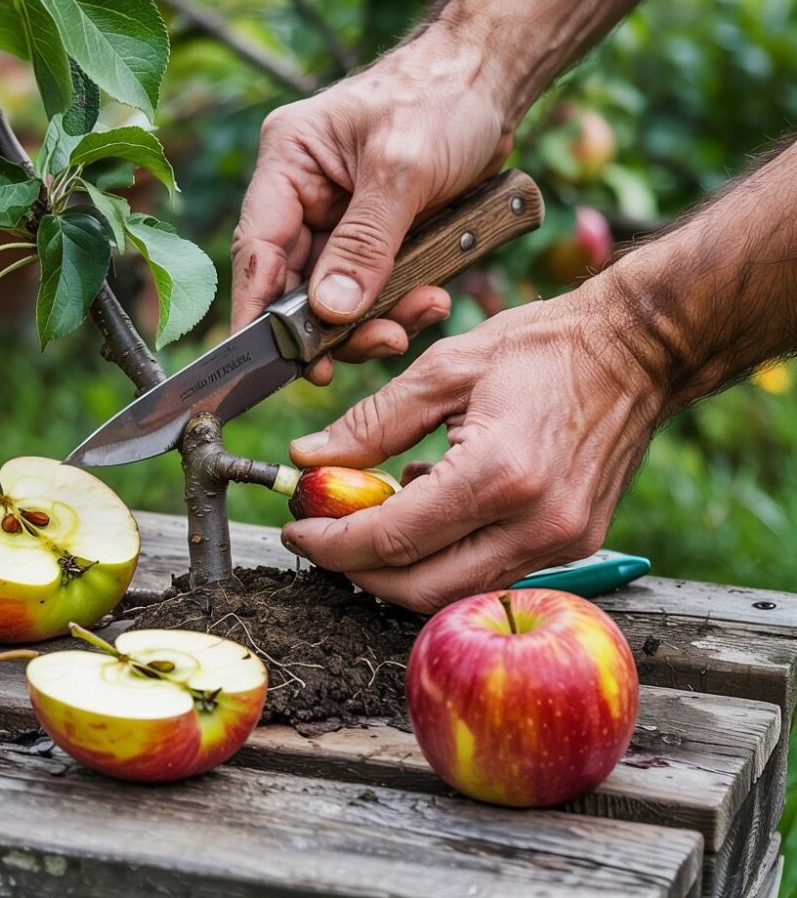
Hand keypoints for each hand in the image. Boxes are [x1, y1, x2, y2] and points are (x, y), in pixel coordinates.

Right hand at [231, 25, 511, 383]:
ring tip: (423, 313)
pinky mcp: (376, 237)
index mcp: (289, 162)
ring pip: (338, 296)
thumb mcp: (402, 169)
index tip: (270, 360)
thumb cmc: (444, 96)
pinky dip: (400, 304)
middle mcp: (304, 194)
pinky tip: (433, 299)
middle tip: (378, 344)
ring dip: (376, 318)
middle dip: (334, 324)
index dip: (259, 309)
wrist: (495, 80)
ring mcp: (339, 219)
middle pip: (296, 284)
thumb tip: (330, 312)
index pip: (257, 248)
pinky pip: (375, 289)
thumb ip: (365, 243)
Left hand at [280, 283, 665, 611]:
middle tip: (323, 535)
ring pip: (455, 589)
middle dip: (357, 569)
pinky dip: (444, 556)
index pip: (394, 537)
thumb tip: (311, 457)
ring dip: (399, 567)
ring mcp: (562, 542)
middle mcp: (536, 523)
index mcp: (500, 472)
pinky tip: (425, 510)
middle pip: (421, 586)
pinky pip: (490, 573)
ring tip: (369, 516)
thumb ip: (372, 422)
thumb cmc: (547, 347)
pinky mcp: (574, 544)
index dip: (333, 542)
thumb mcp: (447, 368)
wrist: (638, 351)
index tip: (297, 528)